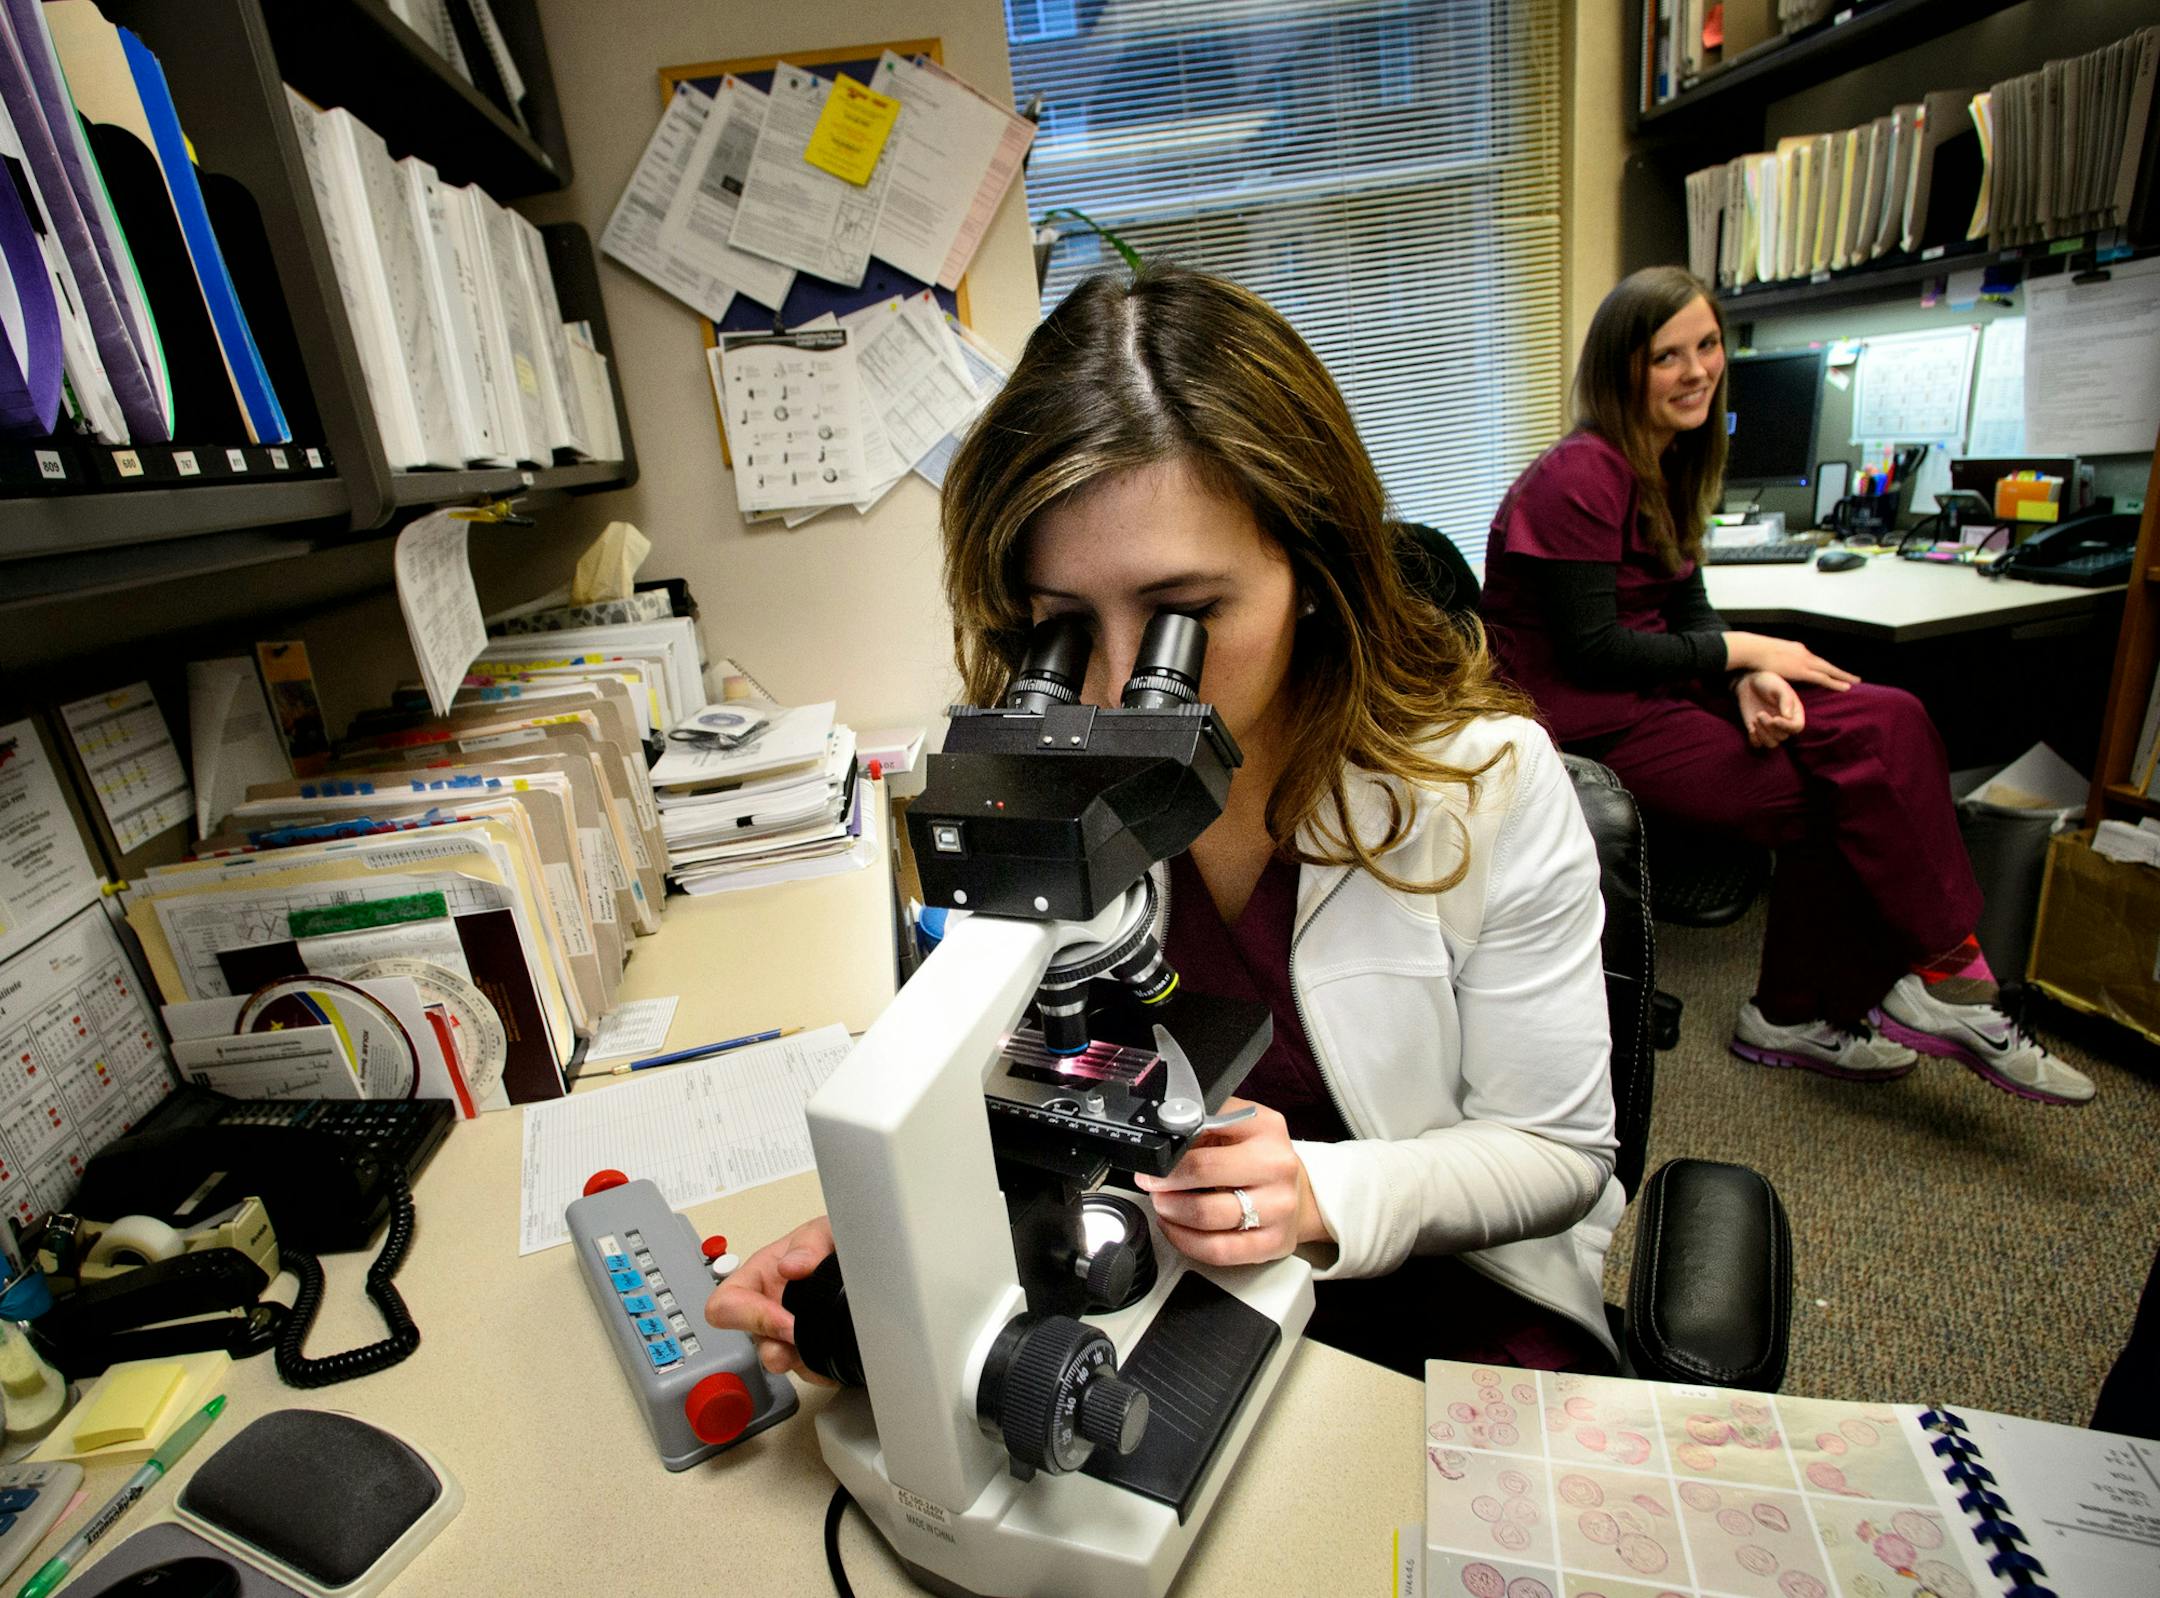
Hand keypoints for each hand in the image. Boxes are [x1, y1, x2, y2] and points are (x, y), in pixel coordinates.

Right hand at [704, 1214, 837, 1384]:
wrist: (865, 1262)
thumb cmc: (833, 1245)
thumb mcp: (824, 1231)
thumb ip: (809, 1242)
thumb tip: (790, 1266)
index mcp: (760, 1278)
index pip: (725, 1305)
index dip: (751, 1317)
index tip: (785, 1320)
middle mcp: (769, 1311)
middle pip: (756, 1345)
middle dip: (781, 1348)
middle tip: (809, 1337)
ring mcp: (789, 1336)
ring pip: (785, 1364)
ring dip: (804, 1361)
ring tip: (827, 1344)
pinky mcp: (811, 1354)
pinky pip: (811, 1373)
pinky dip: (826, 1368)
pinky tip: (840, 1349)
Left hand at [1132, 1098, 1328, 1266]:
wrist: (1297, 1187)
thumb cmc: (1258, 1155)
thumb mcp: (1235, 1124)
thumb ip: (1202, 1125)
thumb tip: (1162, 1139)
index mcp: (1266, 1128)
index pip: (1205, 1135)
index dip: (1169, 1155)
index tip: (1153, 1164)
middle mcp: (1277, 1166)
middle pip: (1204, 1175)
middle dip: (1165, 1183)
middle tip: (1153, 1184)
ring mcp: (1279, 1207)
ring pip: (1208, 1217)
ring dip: (1173, 1213)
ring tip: (1164, 1205)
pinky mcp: (1274, 1242)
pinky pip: (1219, 1251)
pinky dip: (1187, 1241)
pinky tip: (1178, 1230)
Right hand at [1722, 631, 1859, 690]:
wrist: (1754, 649)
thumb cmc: (1754, 653)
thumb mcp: (1768, 655)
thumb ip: (1774, 661)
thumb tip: (1770, 666)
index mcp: (1796, 650)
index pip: (1814, 660)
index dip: (1824, 667)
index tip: (1832, 672)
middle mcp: (1804, 654)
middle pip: (1826, 665)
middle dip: (1840, 672)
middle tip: (1853, 678)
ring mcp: (1805, 661)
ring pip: (1830, 671)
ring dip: (1843, 677)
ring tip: (1855, 682)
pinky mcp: (1803, 670)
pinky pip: (1824, 678)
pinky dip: (1836, 682)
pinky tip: (1846, 687)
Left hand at [1735, 670, 1804, 748]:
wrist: (1749, 683)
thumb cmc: (1767, 682)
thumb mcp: (1779, 686)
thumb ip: (1786, 700)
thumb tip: (1788, 716)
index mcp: (1795, 712)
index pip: (1797, 727)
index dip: (1786, 726)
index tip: (1774, 719)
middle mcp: (1785, 723)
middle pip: (1783, 736)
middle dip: (1770, 727)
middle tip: (1760, 714)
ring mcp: (1771, 729)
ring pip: (1772, 743)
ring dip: (1762, 735)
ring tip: (1755, 719)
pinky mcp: (1758, 731)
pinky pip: (1758, 745)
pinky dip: (1754, 740)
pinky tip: (1750, 729)